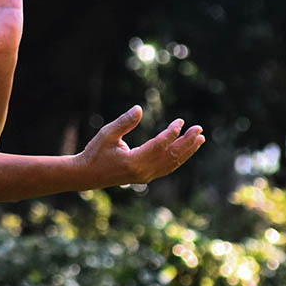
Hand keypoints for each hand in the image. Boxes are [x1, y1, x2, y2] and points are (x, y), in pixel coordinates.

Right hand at [78, 106, 204, 186]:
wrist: (86, 175)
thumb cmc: (95, 152)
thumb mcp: (107, 134)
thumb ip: (124, 122)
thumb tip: (139, 108)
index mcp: (133, 162)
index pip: (160, 146)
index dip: (172, 133)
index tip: (180, 122)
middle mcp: (143, 172)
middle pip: (171, 156)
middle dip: (187, 142)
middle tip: (199, 130)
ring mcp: (145, 177)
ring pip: (171, 164)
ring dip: (186, 151)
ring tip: (199, 140)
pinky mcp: (145, 177)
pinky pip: (166, 168)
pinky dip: (178, 159)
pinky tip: (184, 150)